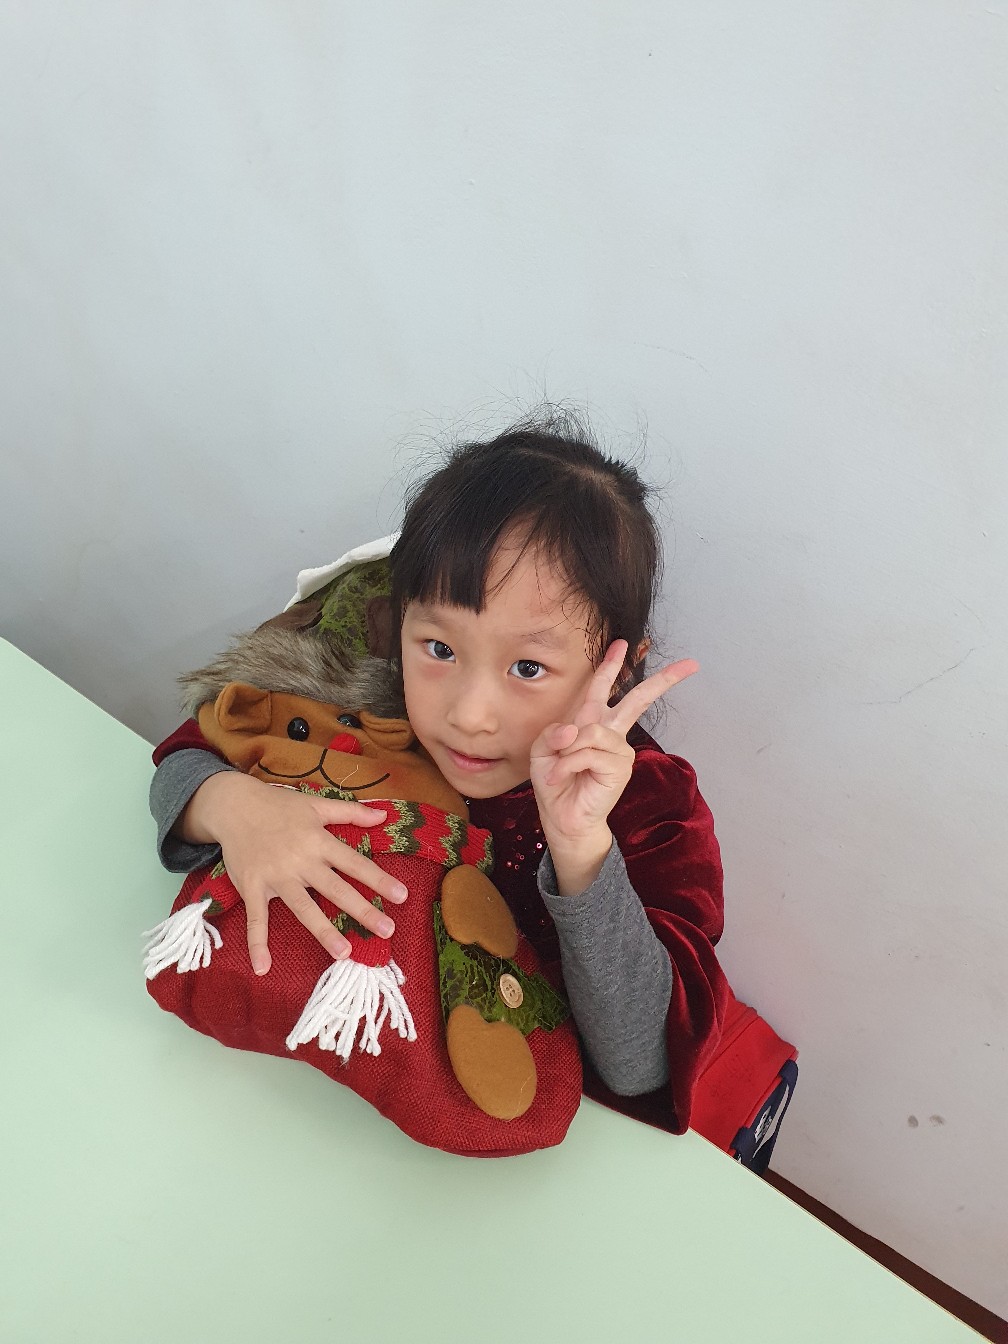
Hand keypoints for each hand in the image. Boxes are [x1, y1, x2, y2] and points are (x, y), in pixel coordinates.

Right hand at [179, 772, 407, 974]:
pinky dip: (256, 943)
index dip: (378, 879)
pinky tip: (263, 967)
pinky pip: (256, 919)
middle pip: (336, 889)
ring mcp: (276, 876)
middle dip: (362, 910)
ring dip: (323, 931)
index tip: (402, 896)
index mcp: (319, 841)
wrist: (234, 805)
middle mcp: (301, 861)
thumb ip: (351, 812)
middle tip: (387, 930)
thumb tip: (384, 815)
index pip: (355, 863)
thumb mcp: (317, 804)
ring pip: (303, 907)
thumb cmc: (279, 806)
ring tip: (344, 953)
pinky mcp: (252, 887)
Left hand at [529, 642, 697, 894]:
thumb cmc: (555, 782)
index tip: (622, 643)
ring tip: (557, 768)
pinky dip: (569, 762)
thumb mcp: (542, 750)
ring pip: (591, 731)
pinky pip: (588, 751)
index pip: (602, 688)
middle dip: (662, 680)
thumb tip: (574, 729)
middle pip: (638, 699)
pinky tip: (562, 776)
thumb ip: (553, 732)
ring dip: (567, 750)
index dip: (611, 665)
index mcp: (591, 722)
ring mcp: (618, 750)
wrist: (562, 817)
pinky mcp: (620, 767)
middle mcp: (610, 733)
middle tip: (690, 665)